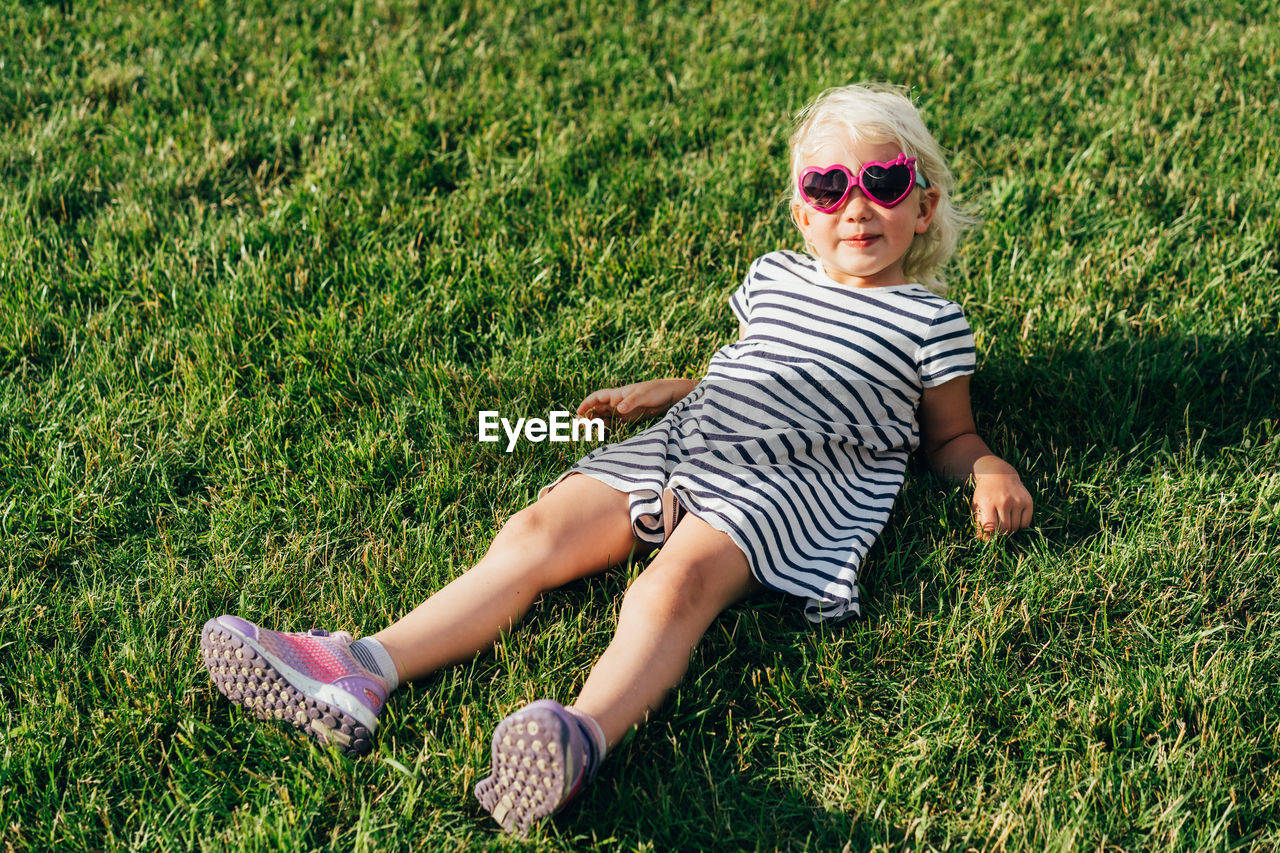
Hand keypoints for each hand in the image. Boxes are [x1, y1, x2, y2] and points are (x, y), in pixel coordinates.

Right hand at [577, 379, 695, 422]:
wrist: (671, 396)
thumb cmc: (657, 390)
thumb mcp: (644, 394)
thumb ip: (631, 402)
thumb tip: (619, 409)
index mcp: (618, 394)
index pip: (597, 397)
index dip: (586, 404)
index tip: (578, 412)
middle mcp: (617, 402)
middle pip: (597, 409)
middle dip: (587, 417)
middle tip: (578, 427)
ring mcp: (622, 411)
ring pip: (604, 417)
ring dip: (595, 424)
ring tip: (587, 433)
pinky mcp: (629, 419)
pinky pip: (614, 424)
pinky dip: (607, 429)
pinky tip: (602, 435)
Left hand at [970, 468, 1033, 540]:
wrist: (998, 474)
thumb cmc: (985, 492)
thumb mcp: (978, 504)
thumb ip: (979, 522)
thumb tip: (982, 539)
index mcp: (988, 502)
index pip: (991, 527)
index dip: (990, 535)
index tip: (990, 536)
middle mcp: (1004, 501)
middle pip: (1005, 528)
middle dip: (1001, 533)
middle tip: (999, 530)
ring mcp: (1017, 501)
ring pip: (1016, 527)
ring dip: (1011, 529)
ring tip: (1006, 522)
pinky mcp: (1028, 501)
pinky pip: (1026, 522)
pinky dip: (1020, 525)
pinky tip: (1015, 519)